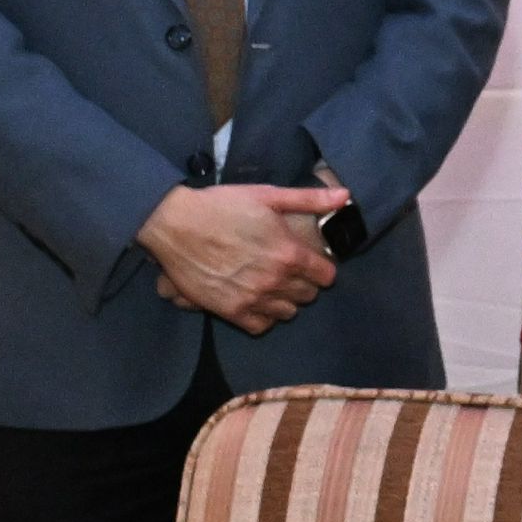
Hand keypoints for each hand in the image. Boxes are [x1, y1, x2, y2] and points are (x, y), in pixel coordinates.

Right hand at [142, 177, 347, 332]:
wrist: (175, 224)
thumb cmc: (222, 206)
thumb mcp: (268, 195)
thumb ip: (310, 199)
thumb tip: (346, 195)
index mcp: (289, 253)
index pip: (326, 275)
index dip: (321, 267)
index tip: (310, 262)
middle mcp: (276, 280)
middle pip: (308, 295)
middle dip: (304, 283)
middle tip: (288, 271)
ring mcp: (253, 298)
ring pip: (288, 313)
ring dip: (285, 300)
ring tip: (272, 286)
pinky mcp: (231, 311)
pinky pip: (261, 326)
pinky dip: (264, 317)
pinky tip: (257, 301)